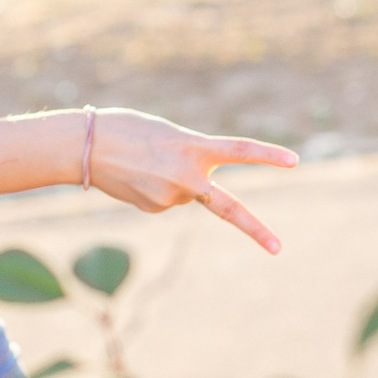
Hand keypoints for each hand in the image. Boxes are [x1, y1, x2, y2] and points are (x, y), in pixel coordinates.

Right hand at [87, 108, 299, 252]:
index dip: (267, 155)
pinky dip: (155, 189)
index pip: (239, 150)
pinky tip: (134, 177)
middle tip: (279, 249)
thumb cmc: (127, 129)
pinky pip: (166, 200)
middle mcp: (187, 177)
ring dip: (172, 180)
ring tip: (143, 163)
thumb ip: (190, 158)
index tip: (294, 161)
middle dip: (256, 229)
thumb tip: (193, 195)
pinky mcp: (154, 209)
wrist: (84, 147)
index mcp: (194, 147)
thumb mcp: (168, 134)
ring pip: (186, 194)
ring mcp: (170, 198)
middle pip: (228, 208)